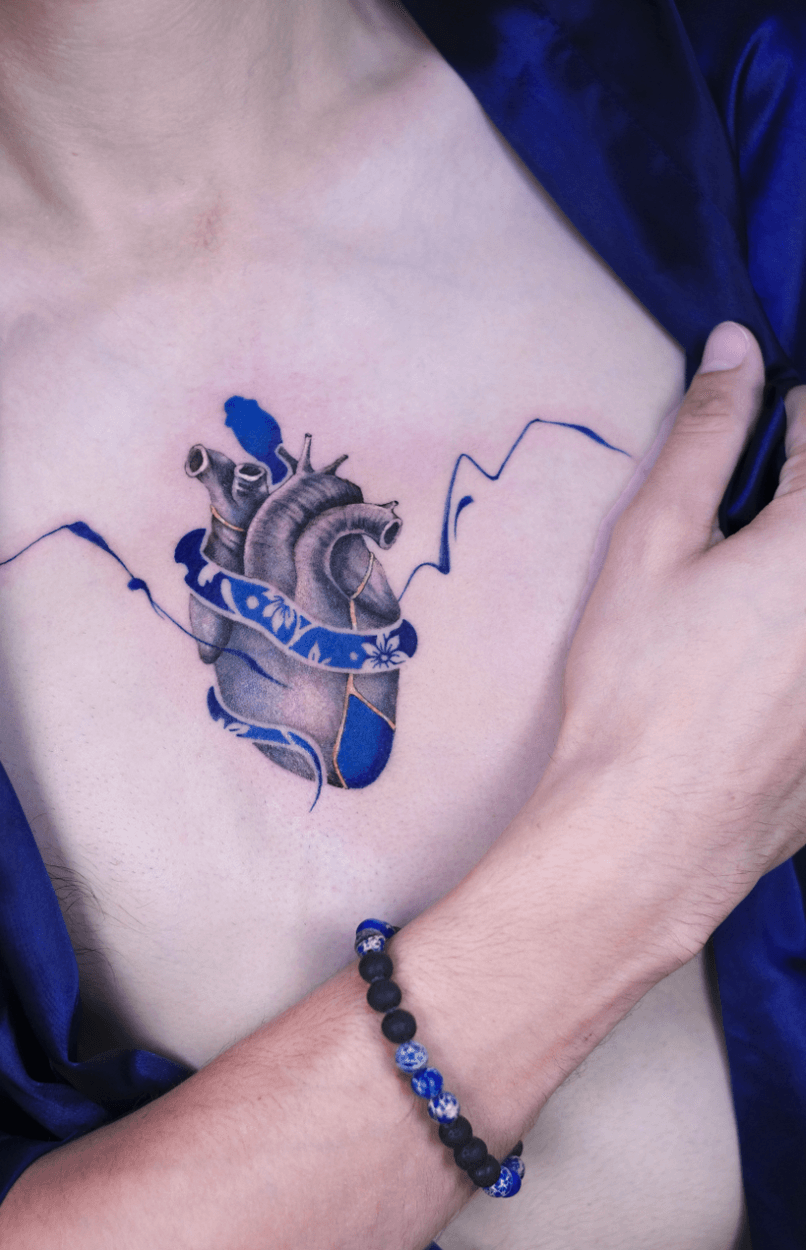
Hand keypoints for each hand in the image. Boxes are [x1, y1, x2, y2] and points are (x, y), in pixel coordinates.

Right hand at [550, 322, 805, 956]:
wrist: (654, 827)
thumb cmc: (638, 683)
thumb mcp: (653, 546)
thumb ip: (705, 436)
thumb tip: (735, 346)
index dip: (785, 424)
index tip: (749, 450)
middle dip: (788, 507)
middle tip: (736, 543)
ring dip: (785, 576)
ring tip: (740, 618)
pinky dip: (791, 639)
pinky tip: (756, 672)